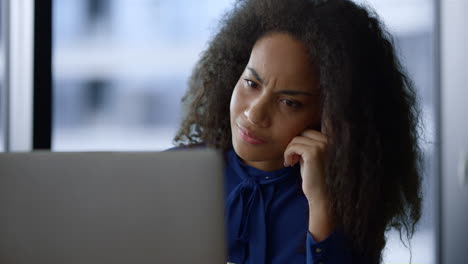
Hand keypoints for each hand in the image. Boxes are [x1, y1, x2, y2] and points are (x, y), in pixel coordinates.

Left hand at [283, 125, 335, 240]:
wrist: (322, 197)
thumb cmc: (316, 179)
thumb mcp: (313, 158)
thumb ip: (308, 146)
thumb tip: (296, 135)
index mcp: (332, 141)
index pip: (310, 131)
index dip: (300, 142)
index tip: (296, 156)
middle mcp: (330, 141)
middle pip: (303, 132)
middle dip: (294, 144)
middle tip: (291, 160)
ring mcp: (322, 146)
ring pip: (296, 139)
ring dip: (289, 150)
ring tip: (290, 163)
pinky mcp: (313, 153)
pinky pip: (293, 146)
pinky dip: (288, 154)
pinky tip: (289, 164)